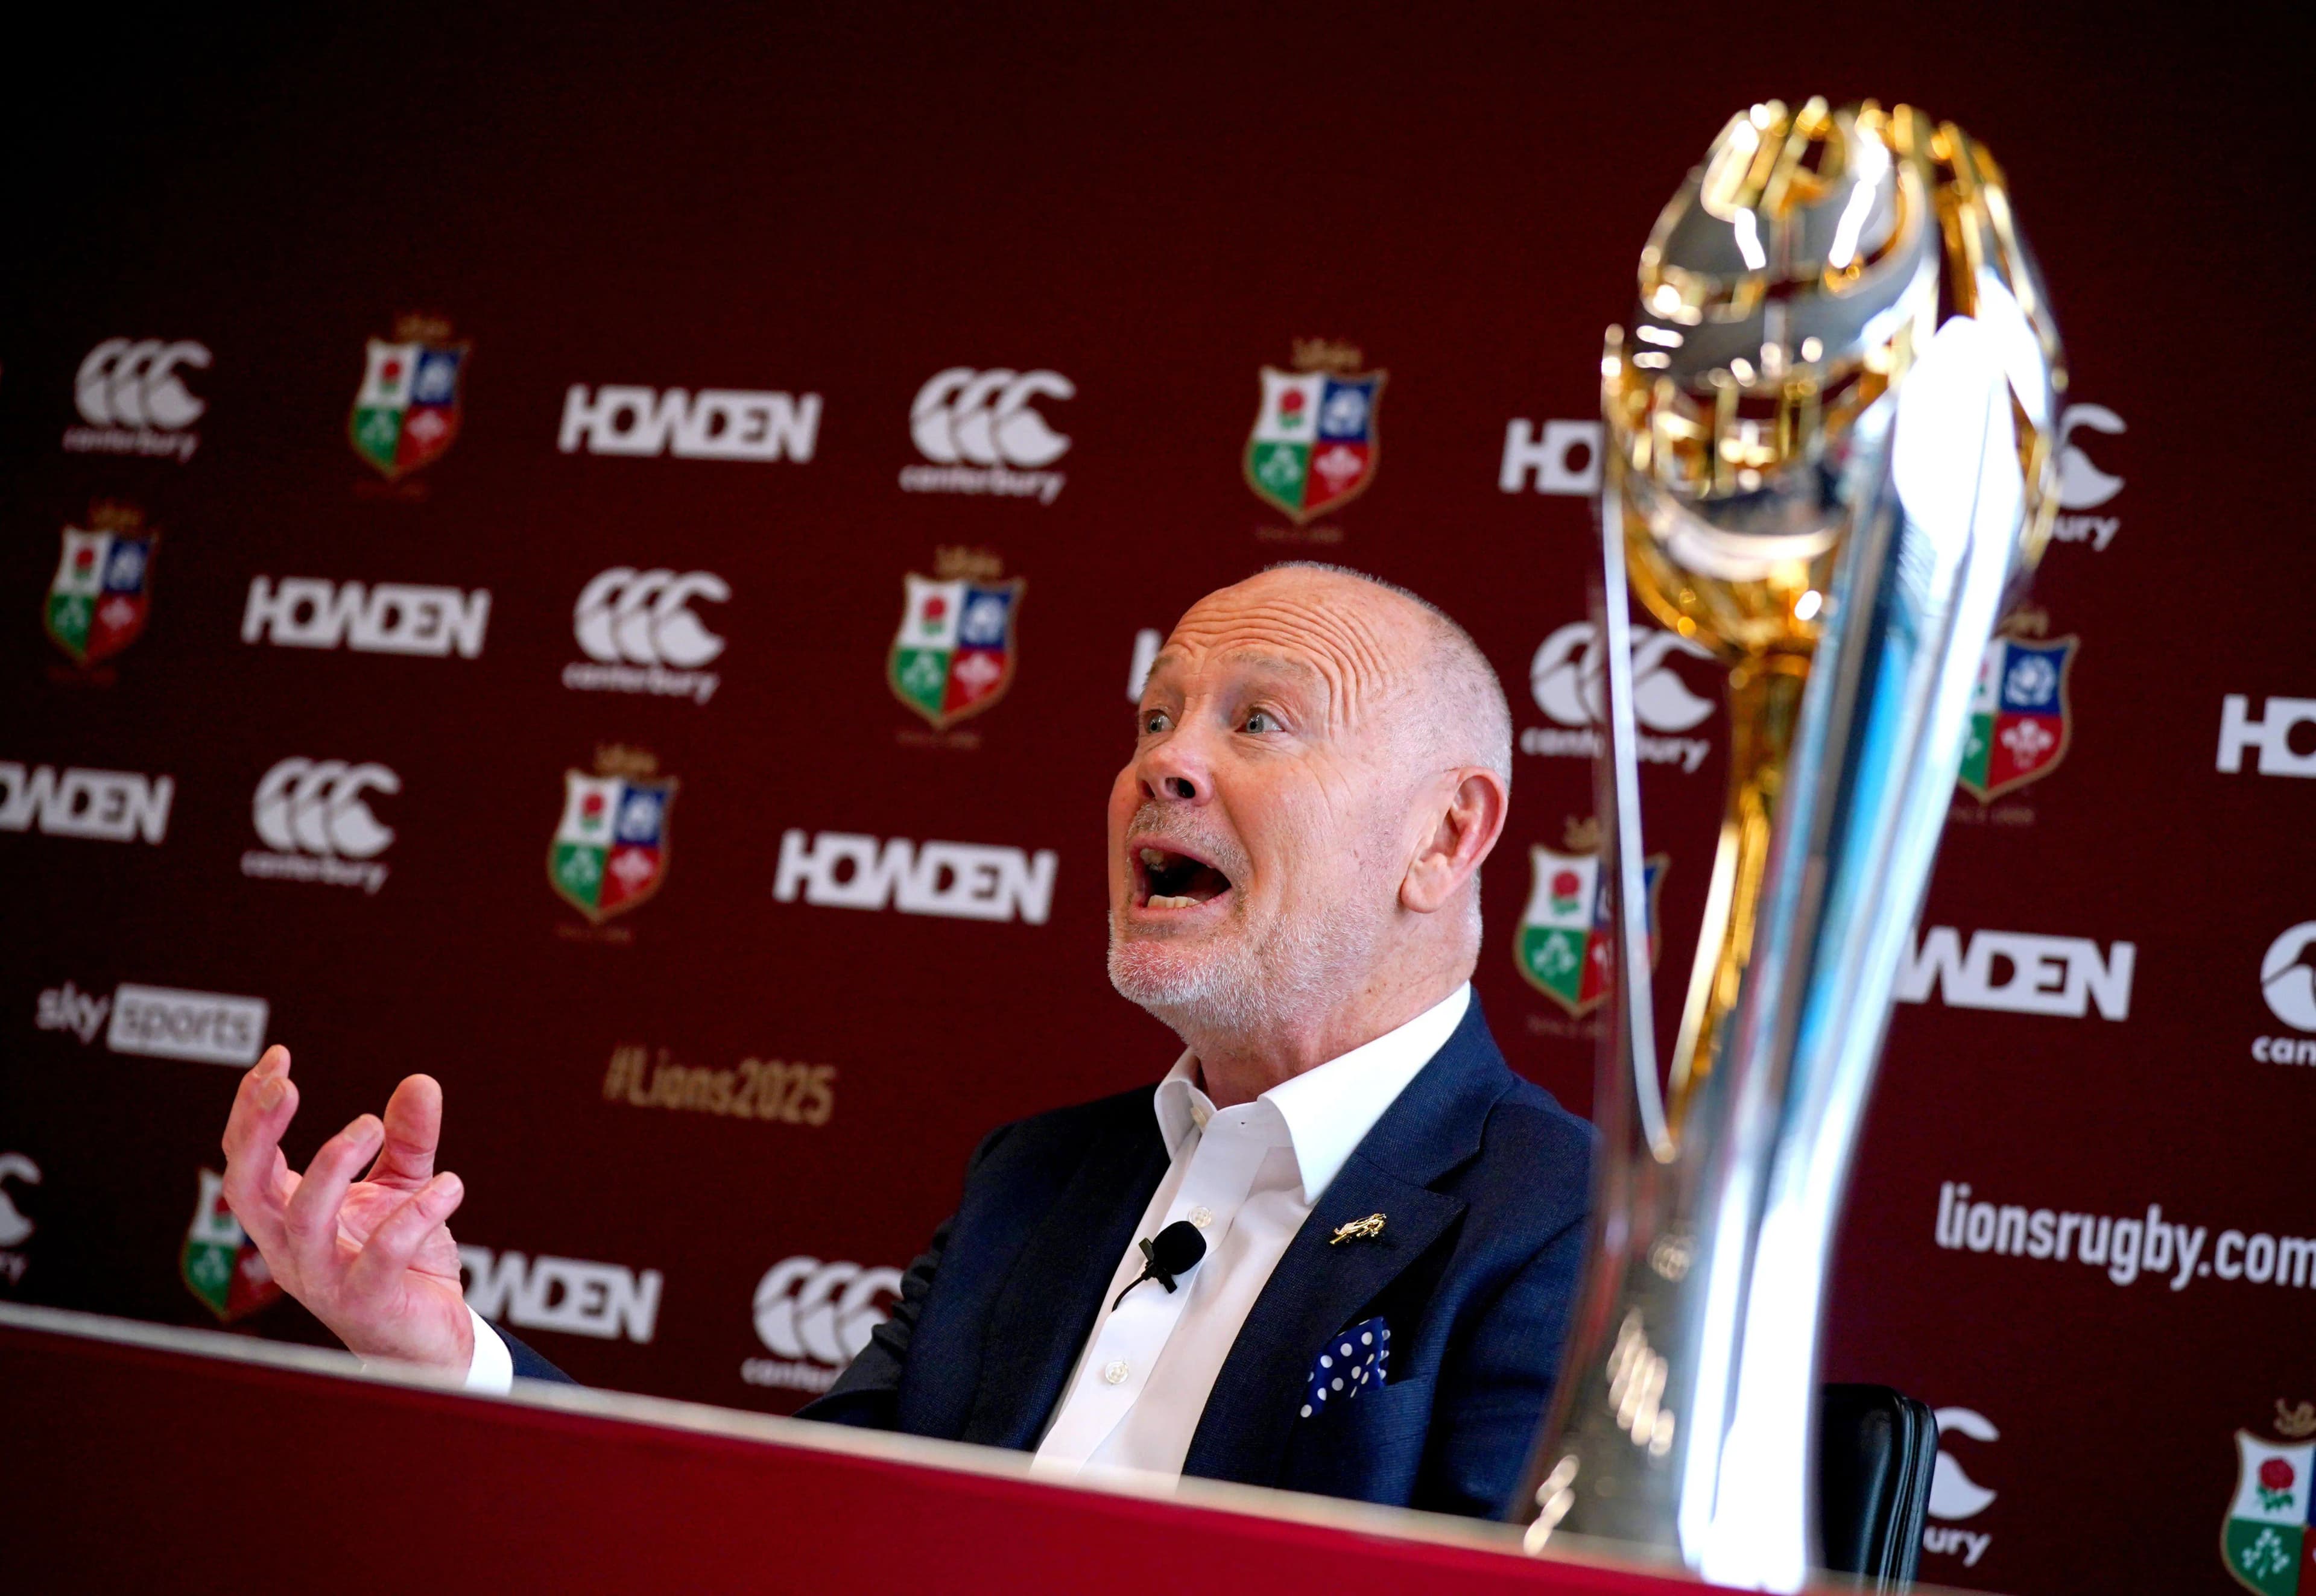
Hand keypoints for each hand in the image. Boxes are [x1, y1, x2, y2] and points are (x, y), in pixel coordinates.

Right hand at [220, 1045, 475, 1371]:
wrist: (428, 1338)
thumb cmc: (403, 1264)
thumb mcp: (402, 1187)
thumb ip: (406, 1140)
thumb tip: (419, 1082)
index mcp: (287, 1218)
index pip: (246, 1160)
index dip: (251, 1110)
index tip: (279, 1058)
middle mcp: (292, 1250)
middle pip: (245, 1190)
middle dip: (259, 1134)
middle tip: (288, 1084)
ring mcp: (324, 1281)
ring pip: (302, 1221)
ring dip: (332, 1165)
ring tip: (371, 1125)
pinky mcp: (368, 1303)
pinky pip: (382, 1255)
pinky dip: (415, 1214)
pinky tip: (449, 1185)